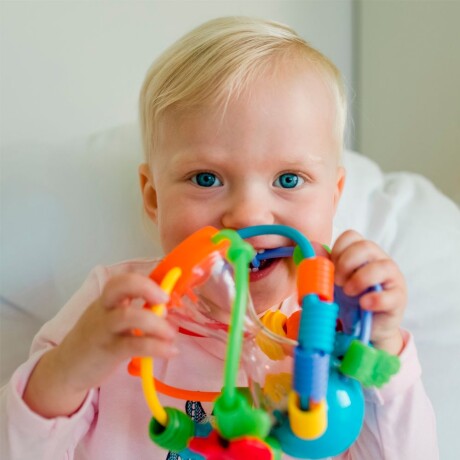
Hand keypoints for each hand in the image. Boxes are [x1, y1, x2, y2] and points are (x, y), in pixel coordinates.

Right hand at [23, 273, 177, 416]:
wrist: (66, 369)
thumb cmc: (95, 340)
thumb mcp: (111, 320)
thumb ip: (135, 312)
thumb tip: (165, 309)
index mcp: (108, 300)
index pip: (123, 279)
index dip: (146, 280)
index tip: (165, 292)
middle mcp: (104, 309)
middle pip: (119, 285)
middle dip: (146, 287)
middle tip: (165, 300)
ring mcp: (104, 329)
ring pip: (128, 316)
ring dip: (156, 322)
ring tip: (171, 334)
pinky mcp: (108, 351)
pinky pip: (135, 345)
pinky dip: (158, 347)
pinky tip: (171, 351)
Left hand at [331, 230, 406, 354]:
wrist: (364, 325)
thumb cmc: (348, 298)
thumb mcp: (332, 281)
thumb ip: (322, 264)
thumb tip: (312, 247)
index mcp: (361, 252)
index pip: (351, 236)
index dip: (337, 250)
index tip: (331, 268)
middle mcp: (379, 260)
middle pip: (366, 246)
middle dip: (346, 264)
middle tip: (337, 281)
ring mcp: (392, 278)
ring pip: (383, 266)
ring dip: (360, 279)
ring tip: (349, 293)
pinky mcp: (398, 298)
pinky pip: (391, 295)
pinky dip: (375, 299)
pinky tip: (364, 304)